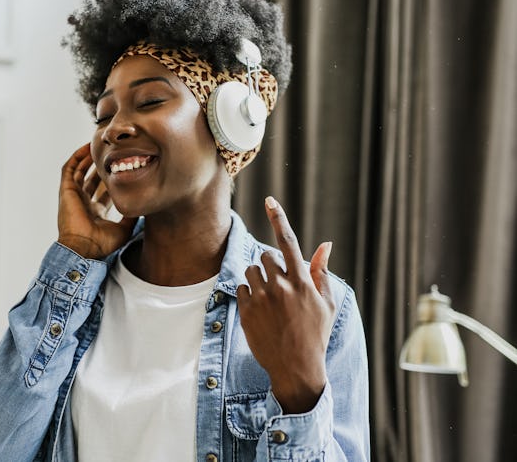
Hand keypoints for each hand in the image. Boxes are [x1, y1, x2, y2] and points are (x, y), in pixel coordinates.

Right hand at [57, 143, 136, 258]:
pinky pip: (70, 168)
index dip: (112, 179)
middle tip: (111, 153)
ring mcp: (73, 196)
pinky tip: (87, 148)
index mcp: (95, 212)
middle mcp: (83, 202)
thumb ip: (132, 216)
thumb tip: (144, 206)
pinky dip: (77, 157)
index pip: (103, 191)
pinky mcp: (66, 190)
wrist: (84, 247)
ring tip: (99, 146)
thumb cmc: (102, 244)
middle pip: (91, 178)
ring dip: (88, 158)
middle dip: (100, 166)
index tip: (122, 169)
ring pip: (79, 170)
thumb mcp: (124, 228)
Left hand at [236, 196, 335, 413]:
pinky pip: (241, 287)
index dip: (278, 218)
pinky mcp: (246, 311)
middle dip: (270, 265)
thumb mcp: (327, 303)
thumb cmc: (315, 334)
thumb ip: (322, 271)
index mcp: (303, 282)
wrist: (296, 368)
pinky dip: (248, 294)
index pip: (289, 242)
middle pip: (265, 256)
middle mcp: (281, 286)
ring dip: (257, 278)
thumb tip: (326, 244)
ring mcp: (262, 299)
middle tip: (279, 285)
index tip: (269, 200)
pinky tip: (259, 310)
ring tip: (269, 299)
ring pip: (250, 270)